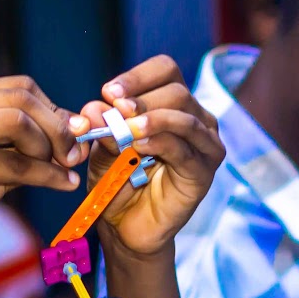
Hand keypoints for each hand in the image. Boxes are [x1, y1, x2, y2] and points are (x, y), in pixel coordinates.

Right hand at [0, 76, 81, 258]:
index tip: (75, 136)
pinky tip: (62, 184)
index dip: (53, 110)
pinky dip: (46, 175)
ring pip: (19, 123)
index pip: (19, 86)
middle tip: (74, 155)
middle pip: (22, 97)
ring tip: (59, 170)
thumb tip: (74, 130)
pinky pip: (14, 164)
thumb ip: (22, 143)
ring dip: (48, 148)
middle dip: (57, 127)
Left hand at [68, 56, 224, 258]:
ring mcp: (204, 146)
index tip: (108, 92)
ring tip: (126, 128)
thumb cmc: (116, 181)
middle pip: (176, 91)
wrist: (124, 227)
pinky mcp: (203, 172)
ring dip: (152, 118)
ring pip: (184, 116)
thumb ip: (101, 126)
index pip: (165, 70)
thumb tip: (94, 107)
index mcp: (173, 104)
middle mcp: (196, 119)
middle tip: (114, 112)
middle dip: (140, 99)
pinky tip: (139, 146)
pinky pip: (185, 149)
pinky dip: (160, 142)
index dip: (137, 76)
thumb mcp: (102, 147)